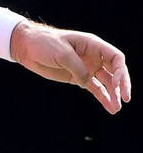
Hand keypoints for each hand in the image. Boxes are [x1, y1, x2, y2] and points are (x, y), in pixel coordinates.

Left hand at [11, 21, 131, 113]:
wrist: (27, 47)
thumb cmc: (44, 43)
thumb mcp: (62, 53)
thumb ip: (78, 68)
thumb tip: (87, 82)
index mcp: (92, 45)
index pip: (116, 57)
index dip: (121, 71)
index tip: (118, 84)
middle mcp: (93, 56)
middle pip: (115, 71)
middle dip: (122, 85)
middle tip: (126, 99)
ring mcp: (87, 67)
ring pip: (106, 82)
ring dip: (113, 95)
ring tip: (116, 109)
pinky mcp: (78, 78)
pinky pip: (95, 88)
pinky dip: (103, 97)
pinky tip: (110, 108)